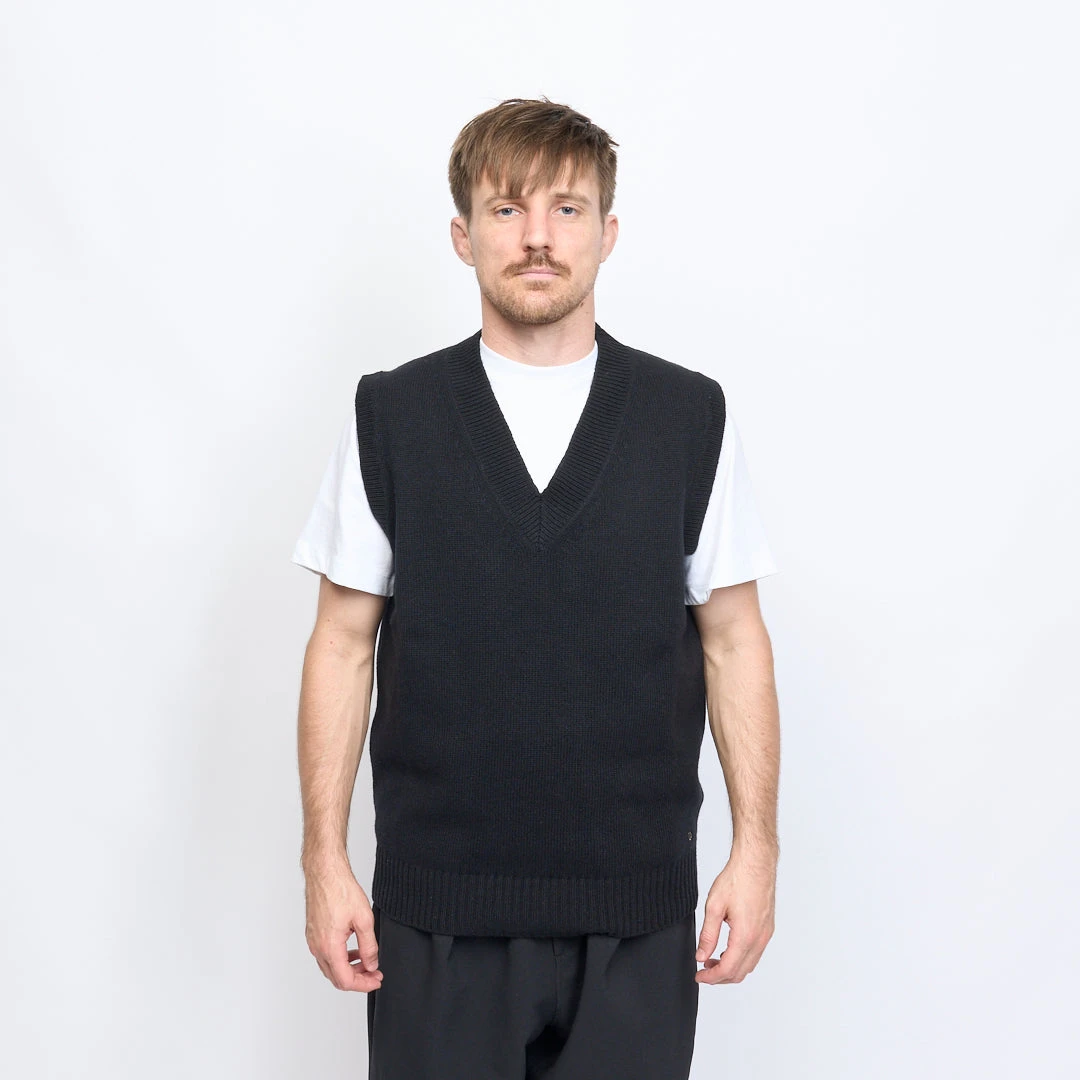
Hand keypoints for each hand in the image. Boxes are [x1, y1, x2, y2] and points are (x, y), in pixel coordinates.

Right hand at [304, 858, 383, 992]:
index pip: (345, 980)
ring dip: (348, 968)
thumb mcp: (364, 919)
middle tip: (374, 974)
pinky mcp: (312, 933)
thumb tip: (372, 964)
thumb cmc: (340, 890)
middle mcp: (317, 947)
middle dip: (357, 978)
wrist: (325, 872)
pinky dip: (340, 958)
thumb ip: (369, 946)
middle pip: (336, 977)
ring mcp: (313, 940)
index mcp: (329, 947)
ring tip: (366, 961)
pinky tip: (352, 950)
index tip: (376, 980)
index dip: (364, 984)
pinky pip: (325, 954)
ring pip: (330, 967)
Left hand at [694, 851, 775, 984]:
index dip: (711, 978)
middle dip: (720, 977)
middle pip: (740, 973)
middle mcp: (759, 939)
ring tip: (713, 961)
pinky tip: (728, 950)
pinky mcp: (767, 928)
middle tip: (703, 971)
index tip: (699, 977)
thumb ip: (708, 935)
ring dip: (731, 969)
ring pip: (749, 965)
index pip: (727, 969)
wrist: (755, 863)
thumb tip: (701, 956)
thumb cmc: (737, 879)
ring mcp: (766, 934)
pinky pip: (755, 953)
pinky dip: (741, 958)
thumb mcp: (714, 906)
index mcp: (745, 936)